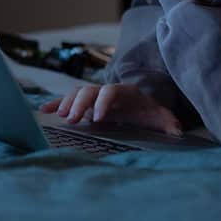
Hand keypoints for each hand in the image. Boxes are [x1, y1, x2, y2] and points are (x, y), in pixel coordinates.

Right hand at [38, 83, 182, 135]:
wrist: (139, 103)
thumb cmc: (147, 111)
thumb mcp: (159, 116)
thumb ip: (168, 122)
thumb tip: (177, 130)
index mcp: (124, 93)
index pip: (112, 92)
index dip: (104, 102)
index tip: (98, 118)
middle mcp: (106, 91)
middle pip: (90, 90)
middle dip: (80, 103)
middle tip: (72, 119)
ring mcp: (94, 95)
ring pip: (77, 93)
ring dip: (67, 103)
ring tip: (60, 117)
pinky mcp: (85, 102)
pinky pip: (68, 99)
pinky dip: (56, 104)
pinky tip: (44, 111)